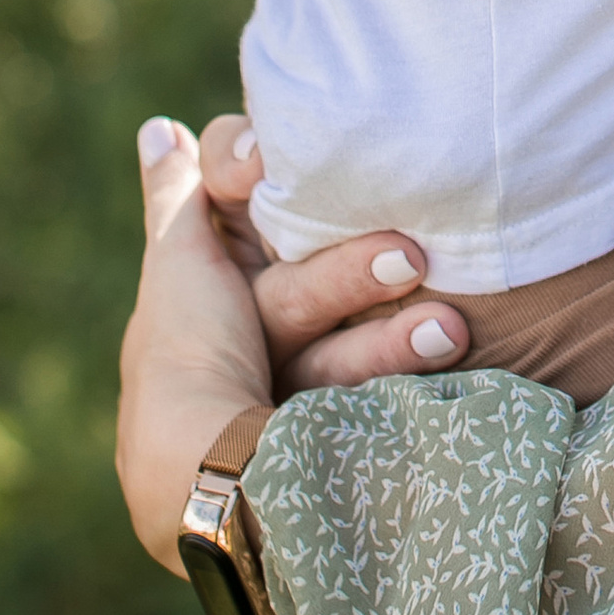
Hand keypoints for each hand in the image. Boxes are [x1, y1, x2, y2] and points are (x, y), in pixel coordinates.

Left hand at [116, 116, 468, 574]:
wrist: (211, 485)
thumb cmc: (183, 362)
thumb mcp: (177, 262)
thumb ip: (179, 191)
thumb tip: (157, 129)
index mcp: (211, 292)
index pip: (252, 211)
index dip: (266, 187)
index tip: (274, 169)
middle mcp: (254, 332)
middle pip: (311, 280)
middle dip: (351, 272)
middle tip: (407, 256)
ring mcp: (299, 384)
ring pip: (353, 336)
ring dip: (394, 330)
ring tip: (447, 329)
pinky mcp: (345, 424)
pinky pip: (385, 384)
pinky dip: (412, 361)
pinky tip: (456, 344)